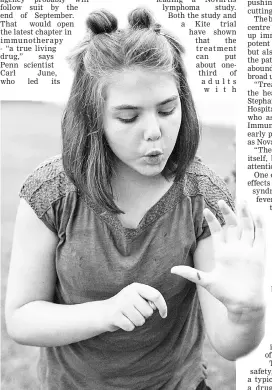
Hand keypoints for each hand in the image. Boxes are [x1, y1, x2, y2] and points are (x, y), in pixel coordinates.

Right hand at [103, 283, 166, 331]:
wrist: (103, 312)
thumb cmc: (125, 306)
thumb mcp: (137, 298)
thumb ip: (149, 299)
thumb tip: (156, 307)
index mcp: (136, 287)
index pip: (156, 295)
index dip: (163, 306)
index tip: (164, 315)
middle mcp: (129, 293)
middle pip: (149, 312)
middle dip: (144, 316)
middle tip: (133, 312)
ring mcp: (121, 304)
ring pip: (140, 321)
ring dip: (136, 322)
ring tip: (127, 316)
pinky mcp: (115, 315)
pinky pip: (131, 327)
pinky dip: (128, 327)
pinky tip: (122, 321)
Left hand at [171, 200, 265, 317]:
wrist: (242, 305)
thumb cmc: (224, 294)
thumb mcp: (205, 281)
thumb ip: (190, 273)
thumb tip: (171, 270)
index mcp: (223, 252)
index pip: (218, 232)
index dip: (212, 221)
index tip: (206, 210)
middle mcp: (235, 249)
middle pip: (233, 226)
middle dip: (228, 212)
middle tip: (221, 200)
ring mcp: (247, 251)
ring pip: (246, 228)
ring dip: (244, 215)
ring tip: (242, 201)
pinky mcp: (259, 255)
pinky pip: (260, 237)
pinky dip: (260, 225)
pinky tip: (258, 214)